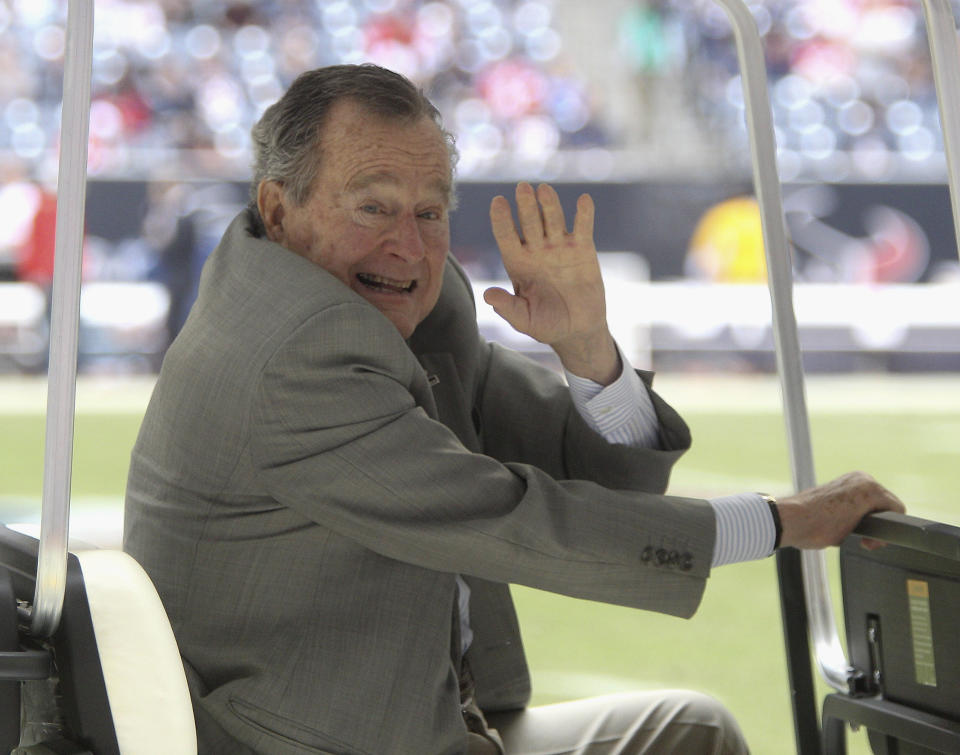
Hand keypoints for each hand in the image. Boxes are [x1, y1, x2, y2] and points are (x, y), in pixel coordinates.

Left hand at [485, 182, 619, 383]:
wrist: (577, 329)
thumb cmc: (546, 324)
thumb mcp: (524, 319)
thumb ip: (507, 307)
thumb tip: (488, 295)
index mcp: (517, 262)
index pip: (507, 236)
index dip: (502, 220)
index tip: (498, 202)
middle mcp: (536, 250)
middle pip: (529, 223)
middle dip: (526, 206)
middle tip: (522, 188)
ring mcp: (559, 247)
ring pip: (553, 220)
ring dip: (550, 205)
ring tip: (544, 190)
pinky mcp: (583, 250)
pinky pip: (583, 228)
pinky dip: (584, 214)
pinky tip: (583, 200)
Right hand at [777, 472, 905, 549]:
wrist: (793, 519)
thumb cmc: (806, 521)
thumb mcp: (833, 517)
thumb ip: (850, 518)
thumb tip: (859, 529)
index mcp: (851, 481)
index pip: (876, 505)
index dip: (873, 524)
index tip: (859, 537)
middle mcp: (862, 478)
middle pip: (887, 508)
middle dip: (879, 527)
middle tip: (863, 542)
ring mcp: (868, 484)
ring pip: (892, 511)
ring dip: (881, 530)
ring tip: (863, 541)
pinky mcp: (872, 493)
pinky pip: (897, 512)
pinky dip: (890, 529)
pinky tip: (870, 538)